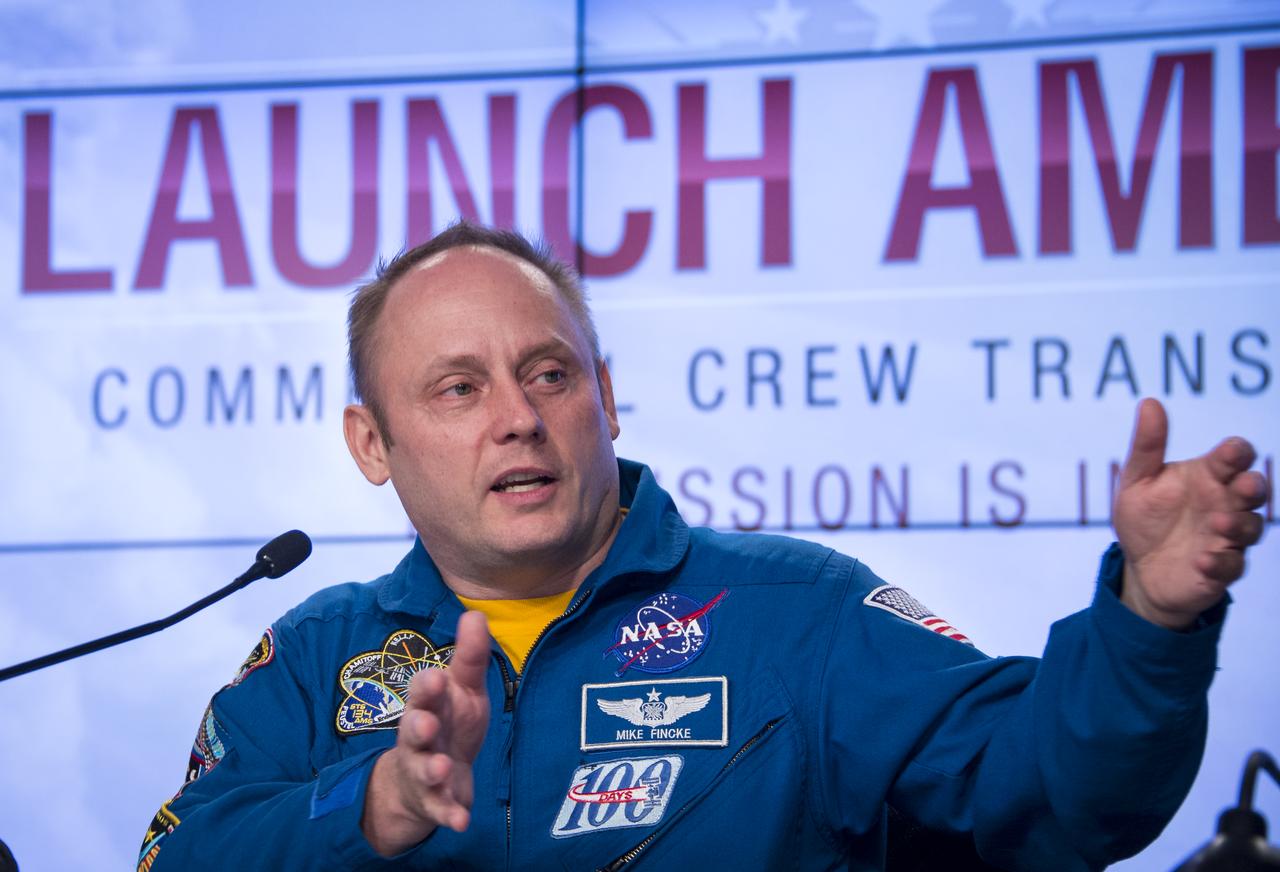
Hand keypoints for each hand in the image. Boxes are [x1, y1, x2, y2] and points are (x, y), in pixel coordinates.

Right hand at [361, 611, 490, 855]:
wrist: (427, 778)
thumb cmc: (449, 723)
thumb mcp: (463, 690)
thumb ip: (469, 657)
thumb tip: (475, 613)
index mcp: (428, 706)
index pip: (422, 693)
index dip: (427, 687)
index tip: (437, 678)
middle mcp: (420, 737)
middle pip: (414, 730)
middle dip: (418, 726)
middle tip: (426, 723)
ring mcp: (424, 770)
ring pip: (423, 769)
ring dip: (430, 769)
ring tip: (441, 768)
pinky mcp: (435, 801)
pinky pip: (440, 810)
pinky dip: (449, 815)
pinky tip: (460, 821)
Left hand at [1113, 398, 1268, 629]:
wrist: (1139, 567)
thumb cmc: (1145, 517)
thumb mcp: (1137, 480)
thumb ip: (1147, 446)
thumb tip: (1150, 401)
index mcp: (1208, 476)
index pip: (1234, 457)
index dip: (1237, 453)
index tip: (1231, 452)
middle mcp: (1224, 504)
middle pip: (1253, 490)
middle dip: (1253, 486)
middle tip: (1242, 485)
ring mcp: (1226, 538)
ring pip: (1251, 528)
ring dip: (1239, 524)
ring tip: (1218, 522)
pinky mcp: (1221, 569)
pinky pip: (1231, 566)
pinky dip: (1219, 562)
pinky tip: (1201, 559)